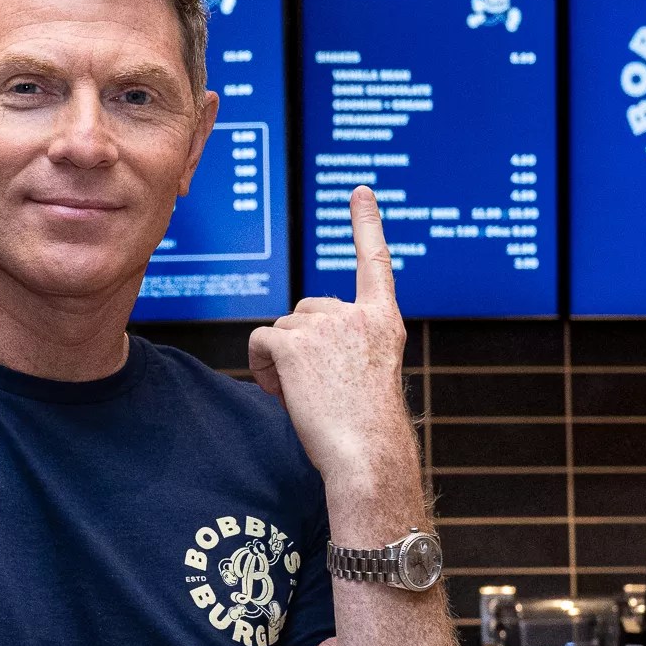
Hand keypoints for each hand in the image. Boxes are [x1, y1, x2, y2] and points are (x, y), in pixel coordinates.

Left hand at [248, 185, 413, 492]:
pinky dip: (263, 365)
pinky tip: (280, 390)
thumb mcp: (369, 374)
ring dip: (282, 360)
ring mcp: (326, 326)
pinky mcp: (294, 344)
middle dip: (301, 344)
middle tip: (317, 386)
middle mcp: (357, 315)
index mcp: (383, 321)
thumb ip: (345, 346)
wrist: (366, 454)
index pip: (376, 263)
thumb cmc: (366, 430)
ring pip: (282, 328)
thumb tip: (294, 340)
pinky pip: (262, 341)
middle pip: (306, 310)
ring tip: (306, 395)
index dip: (366, 224)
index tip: (360, 191)